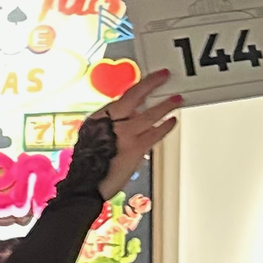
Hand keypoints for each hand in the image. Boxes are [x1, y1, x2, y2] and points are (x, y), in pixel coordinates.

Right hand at [90, 69, 181, 199]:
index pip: (120, 96)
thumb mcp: (95, 139)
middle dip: (150, 84)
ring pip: (149, 114)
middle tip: (164, 76)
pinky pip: (155, 134)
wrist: (86, 187)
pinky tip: (172, 122)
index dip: (137, 86)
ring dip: (165, 105)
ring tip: (177, 99)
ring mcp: (123, 135)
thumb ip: (114, 126)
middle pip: (133, 97)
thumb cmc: (89, 167)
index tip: (149, 79)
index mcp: (98, 119)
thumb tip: (135, 116)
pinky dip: (165, 127)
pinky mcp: (134, 148)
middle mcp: (109, 123)